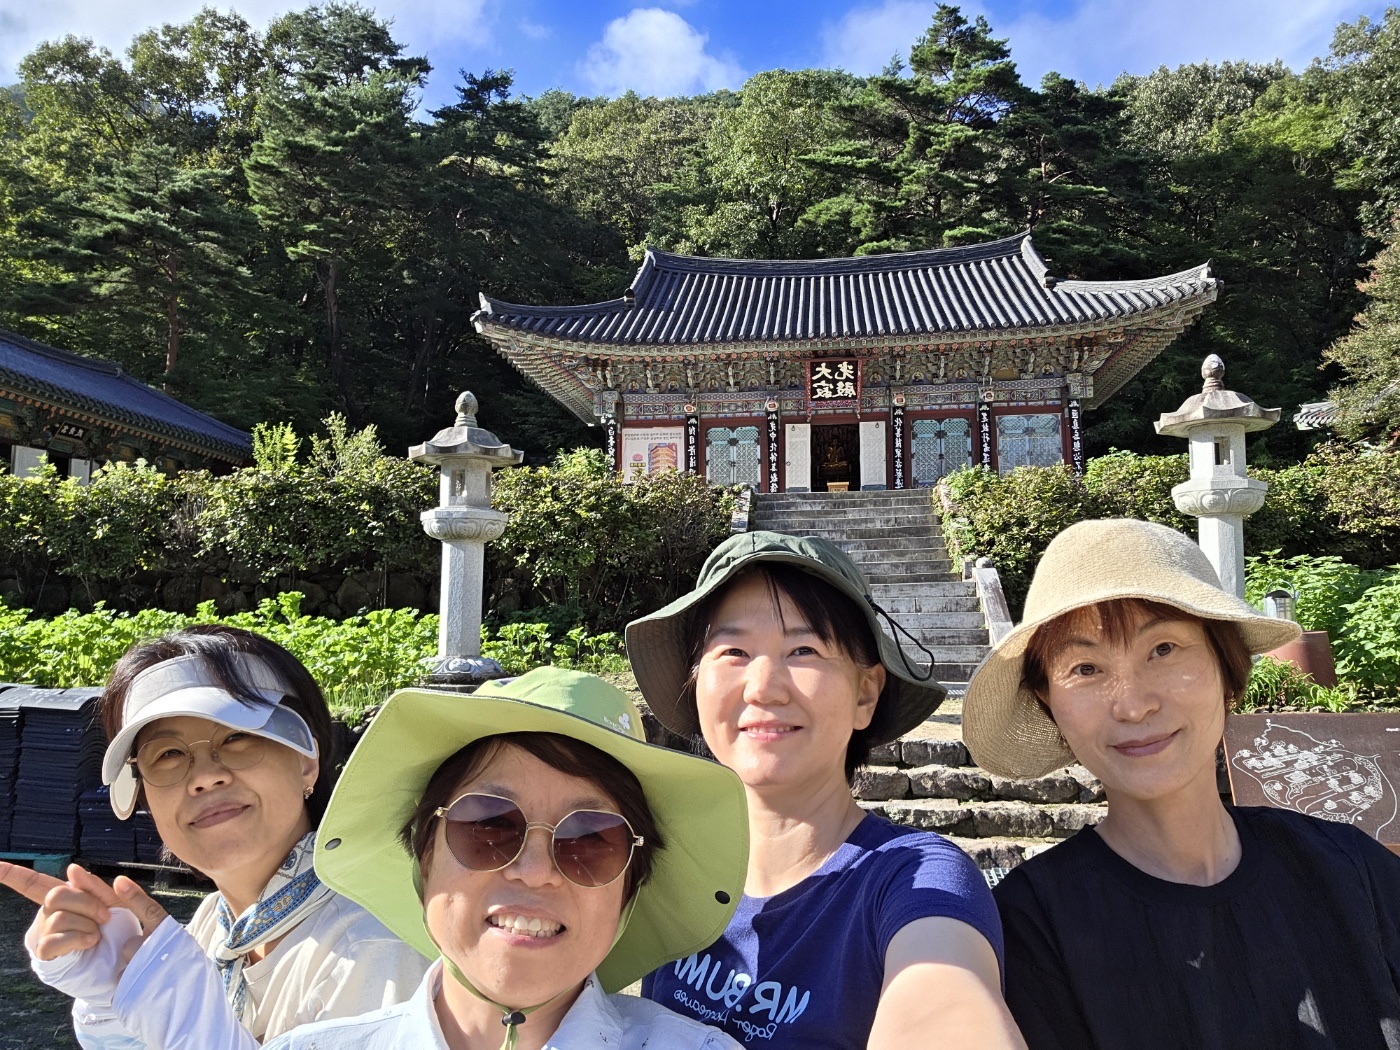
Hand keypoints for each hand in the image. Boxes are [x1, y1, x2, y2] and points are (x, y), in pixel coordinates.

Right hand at [1, 862, 168, 961]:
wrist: (123, 965)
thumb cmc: (117, 932)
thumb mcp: (114, 904)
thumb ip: (95, 887)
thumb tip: (71, 868)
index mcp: (66, 899)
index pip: (35, 883)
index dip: (13, 875)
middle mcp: (50, 914)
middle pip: (55, 895)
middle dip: (85, 903)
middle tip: (105, 916)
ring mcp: (46, 934)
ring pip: (57, 918)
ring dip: (86, 924)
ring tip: (98, 934)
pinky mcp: (47, 955)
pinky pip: (52, 941)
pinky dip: (77, 938)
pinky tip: (91, 942)